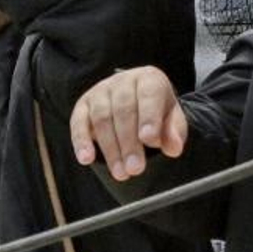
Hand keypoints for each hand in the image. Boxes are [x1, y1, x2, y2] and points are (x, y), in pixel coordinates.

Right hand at [69, 66, 188, 180]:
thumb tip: (174, 148)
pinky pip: (78, 123)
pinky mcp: (82, 105)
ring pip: (101, 119)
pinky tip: (86, 159)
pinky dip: (81, 142)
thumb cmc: (156, 112)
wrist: (136, 101)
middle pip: (123, 111)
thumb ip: (174, 132)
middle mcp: (122, 81)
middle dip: (129, 142)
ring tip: (121, 172)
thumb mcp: (172, 119)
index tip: (149, 140)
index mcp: (148, 79)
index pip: (148, 96)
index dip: (148, 118)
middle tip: (135, 168)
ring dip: (110, 149)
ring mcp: (99, 91)